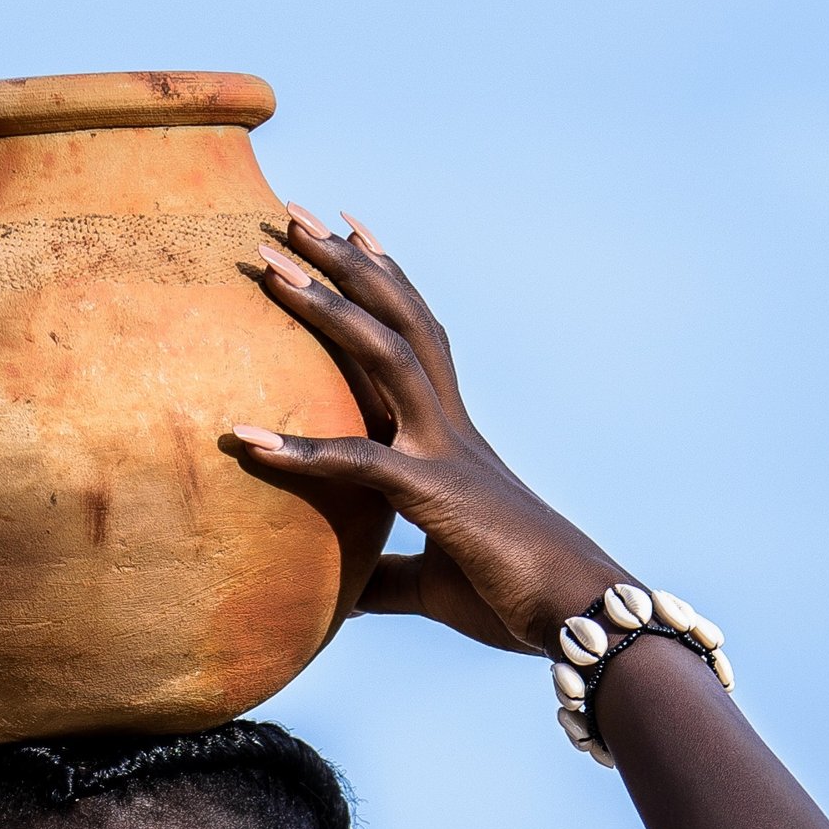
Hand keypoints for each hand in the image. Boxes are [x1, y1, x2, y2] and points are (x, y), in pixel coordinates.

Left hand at [230, 205, 637, 652]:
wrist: (585, 618)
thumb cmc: (516, 598)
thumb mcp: (434, 583)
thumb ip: (384, 577)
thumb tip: (340, 594)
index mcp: (449, 436)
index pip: (412, 334)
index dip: (380, 278)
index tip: (344, 225)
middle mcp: (449, 427)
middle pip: (396, 318)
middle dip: (343, 261)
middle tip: (288, 211)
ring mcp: (446, 453)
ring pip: (384, 355)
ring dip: (326, 305)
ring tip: (270, 264)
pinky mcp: (439, 497)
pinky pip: (359, 464)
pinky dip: (301, 450)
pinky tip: (244, 441)